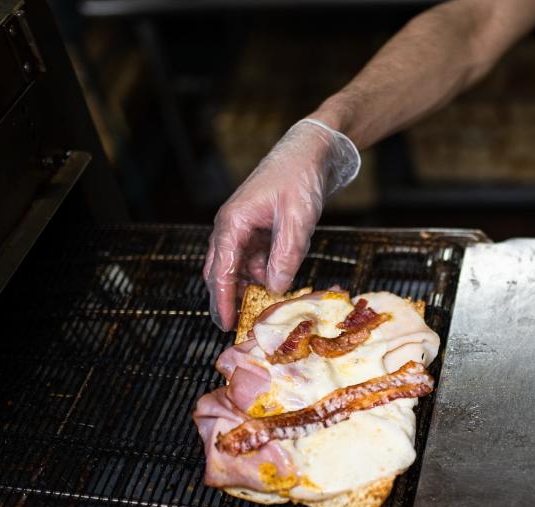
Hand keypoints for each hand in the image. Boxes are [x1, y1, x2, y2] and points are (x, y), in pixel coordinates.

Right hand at [203, 119, 359, 329]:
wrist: (313, 150)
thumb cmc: (300, 176)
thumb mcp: (298, 219)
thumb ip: (286, 254)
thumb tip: (275, 288)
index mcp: (233, 222)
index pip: (220, 270)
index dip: (222, 300)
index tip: (225, 324)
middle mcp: (233, 227)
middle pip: (223, 271)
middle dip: (228, 299)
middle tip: (238, 327)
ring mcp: (247, 229)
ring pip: (242, 268)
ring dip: (252, 287)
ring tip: (265, 311)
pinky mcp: (262, 230)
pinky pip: (259, 259)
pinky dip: (267, 274)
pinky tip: (281, 284)